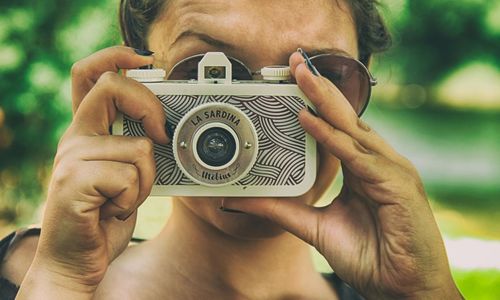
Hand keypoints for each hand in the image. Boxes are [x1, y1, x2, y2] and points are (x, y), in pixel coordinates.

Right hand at [18, 47, 167, 296]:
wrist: (77, 260)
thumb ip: (134, 145)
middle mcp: (75, 137)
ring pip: (138, 147)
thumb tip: (164, 126)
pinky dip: (134, 199)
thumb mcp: (124, 173)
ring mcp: (71, 158)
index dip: (115, 56)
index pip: (89, 75)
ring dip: (146, 181)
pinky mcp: (74, 182)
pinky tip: (114, 211)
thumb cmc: (105, 215)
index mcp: (87, 131)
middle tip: (161, 136)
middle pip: (113, 87)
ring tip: (124, 199)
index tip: (146, 58)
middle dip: (150, 107)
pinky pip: (129, 178)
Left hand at [223, 52, 461, 298]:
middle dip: (320, 89)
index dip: (316, 104)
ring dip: (326, 102)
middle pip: (346, 118)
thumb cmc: (368, 256)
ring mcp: (390, 169)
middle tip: (296, 63)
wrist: (401, 288)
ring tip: (301, 78)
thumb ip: (280, 209)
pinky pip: (358, 155)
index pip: (337, 128)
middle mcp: (377, 162)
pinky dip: (333, 138)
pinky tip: (310, 122)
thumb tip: (239, 200)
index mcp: (362, 169)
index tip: (293, 83)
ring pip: (352, 129)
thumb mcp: (313, 227)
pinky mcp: (396, 184)